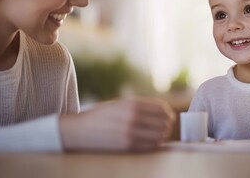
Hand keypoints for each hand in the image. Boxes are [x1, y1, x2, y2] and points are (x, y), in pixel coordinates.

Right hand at [59, 98, 175, 151]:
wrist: (80, 130)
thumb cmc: (102, 116)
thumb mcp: (120, 104)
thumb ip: (140, 106)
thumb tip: (164, 112)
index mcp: (132, 103)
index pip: (162, 108)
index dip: (168, 113)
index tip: (169, 117)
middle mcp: (133, 116)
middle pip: (164, 122)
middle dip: (166, 125)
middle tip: (165, 127)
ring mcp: (131, 132)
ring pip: (159, 135)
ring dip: (162, 136)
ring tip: (158, 135)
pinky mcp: (127, 146)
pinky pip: (150, 146)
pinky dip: (154, 145)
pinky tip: (150, 142)